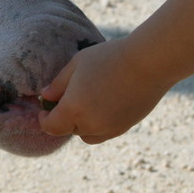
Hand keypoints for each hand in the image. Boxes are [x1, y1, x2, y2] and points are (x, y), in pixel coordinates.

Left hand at [38, 38, 171, 143]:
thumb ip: (58, 83)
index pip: (51, 127)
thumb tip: (46, 96)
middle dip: (63, 118)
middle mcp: (90, 124)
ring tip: (86, 102)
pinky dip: (98, 125)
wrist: (149, 63)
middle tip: (66, 99)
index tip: (45, 109)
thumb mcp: (77, 64)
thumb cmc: (110, 57)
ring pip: (87, 135)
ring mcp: (109, 128)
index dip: (44, 120)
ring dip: (81, 124)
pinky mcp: (124, 127)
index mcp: (73, 109)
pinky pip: (104, 133)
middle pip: (68, 130)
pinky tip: (103, 104)